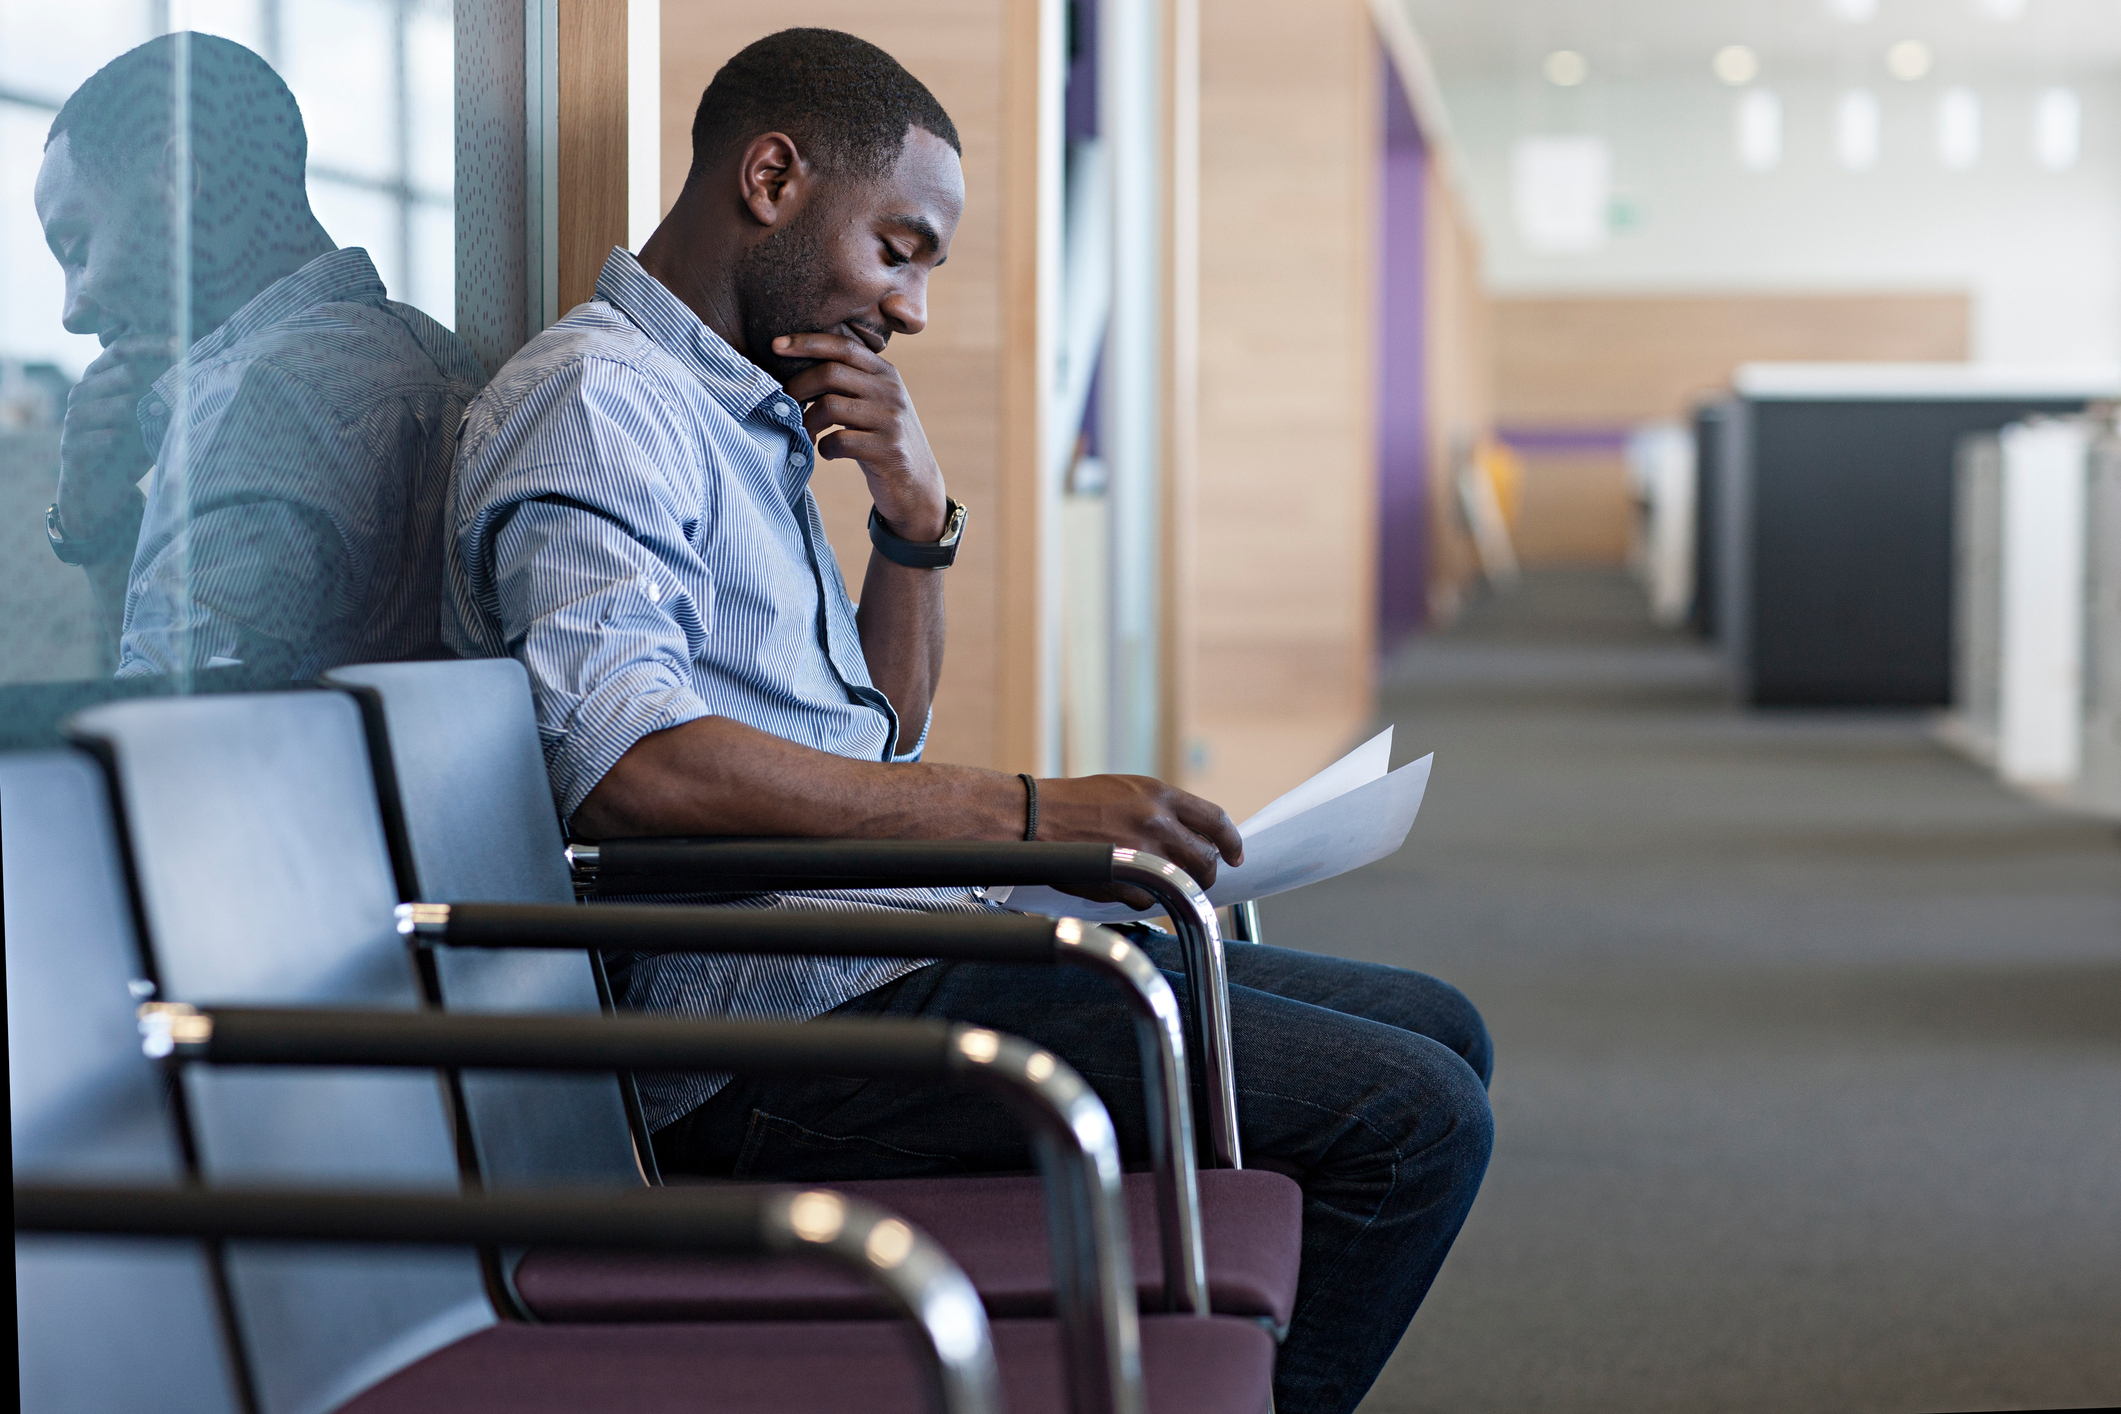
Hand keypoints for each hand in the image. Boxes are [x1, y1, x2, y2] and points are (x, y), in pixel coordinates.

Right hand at [59, 336, 169, 538]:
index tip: (183, 343)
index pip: (121, 348)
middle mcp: (83, 393)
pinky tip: (127, 450)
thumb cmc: (130, 445)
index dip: (150, 343)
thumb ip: (164, 393)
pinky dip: (126, 445)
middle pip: (126, 373)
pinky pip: (108, 439)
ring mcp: (75, 419)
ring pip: (122, 406)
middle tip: (184, 395)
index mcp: (99, 378)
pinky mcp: (72, 447)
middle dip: (158, 382)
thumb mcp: (150, 416)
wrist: (99, 489)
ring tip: (155, 431)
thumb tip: (202, 366)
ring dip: (146, 419)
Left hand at [777, 331, 947, 542]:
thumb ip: (850, 383)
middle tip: (784, 404)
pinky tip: (827, 453)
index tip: (776, 345)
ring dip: (807, 422)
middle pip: (830, 373)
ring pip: (830, 407)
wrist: (917, 484)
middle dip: (798, 387)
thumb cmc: (881, 440)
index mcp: (885, 373)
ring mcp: (891, 420)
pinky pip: (839, 441)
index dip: (807, 342)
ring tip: (806, 434)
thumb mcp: (874, 403)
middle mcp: (890, 391)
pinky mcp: (888, 449)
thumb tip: (796, 368)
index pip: (843, 346)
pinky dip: (824, 448)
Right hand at [1034, 775, 1243, 908]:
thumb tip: (1193, 834)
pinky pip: (1149, 899)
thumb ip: (1162, 808)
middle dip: (1208, 873)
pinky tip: (1125, 884)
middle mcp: (1156, 822)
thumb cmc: (1076, 802)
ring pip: (1182, 882)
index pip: (1215, 820)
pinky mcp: (1122, 880)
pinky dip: (1143, 896)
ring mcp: (1140, 852)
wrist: (1035, 816)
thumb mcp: (1127, 789)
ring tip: (1158, 880)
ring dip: (1177, 886)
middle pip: (1206, 859)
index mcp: (1159, 795)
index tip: (1235, 855)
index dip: (1232, 841)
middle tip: (1199, 877)